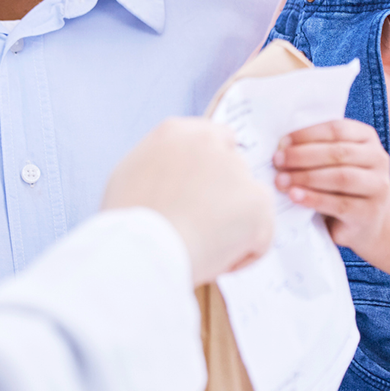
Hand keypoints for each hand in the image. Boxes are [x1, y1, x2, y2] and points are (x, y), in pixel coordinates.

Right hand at [103, 118, 273, 285]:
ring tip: (201, 246)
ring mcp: (237, 170)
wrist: (143, 245)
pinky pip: (262, 235)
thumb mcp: (130, 173)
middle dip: (222, 197)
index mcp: (176, 131)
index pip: (212, 138)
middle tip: (199, 226)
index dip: (210, 170)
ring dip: (233, 224)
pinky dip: (245, 252)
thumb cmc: (128, 219)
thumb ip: (161, 164)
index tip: (202, 194)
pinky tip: (215, 259)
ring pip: (248, 202)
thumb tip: (175, 176)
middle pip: (232, 169)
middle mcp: (210, 141)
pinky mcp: (257, 201)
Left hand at [273, 119, 389, 250]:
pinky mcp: (369, 213)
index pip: (336, 129)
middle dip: (302, 156)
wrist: (364, 222)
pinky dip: (314, 199)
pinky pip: (340, 204)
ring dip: (306, 177)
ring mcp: (378, 187)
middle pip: (338, 153)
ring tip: (281, 180)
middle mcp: (378, 159)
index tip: (282, 142)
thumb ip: (314, 148)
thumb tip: (280, 146)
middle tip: (277, 161)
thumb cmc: (339, 185)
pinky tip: (295, 196)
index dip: (307, 134)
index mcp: (366, 137)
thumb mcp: (331, 162)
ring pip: (340, 177)